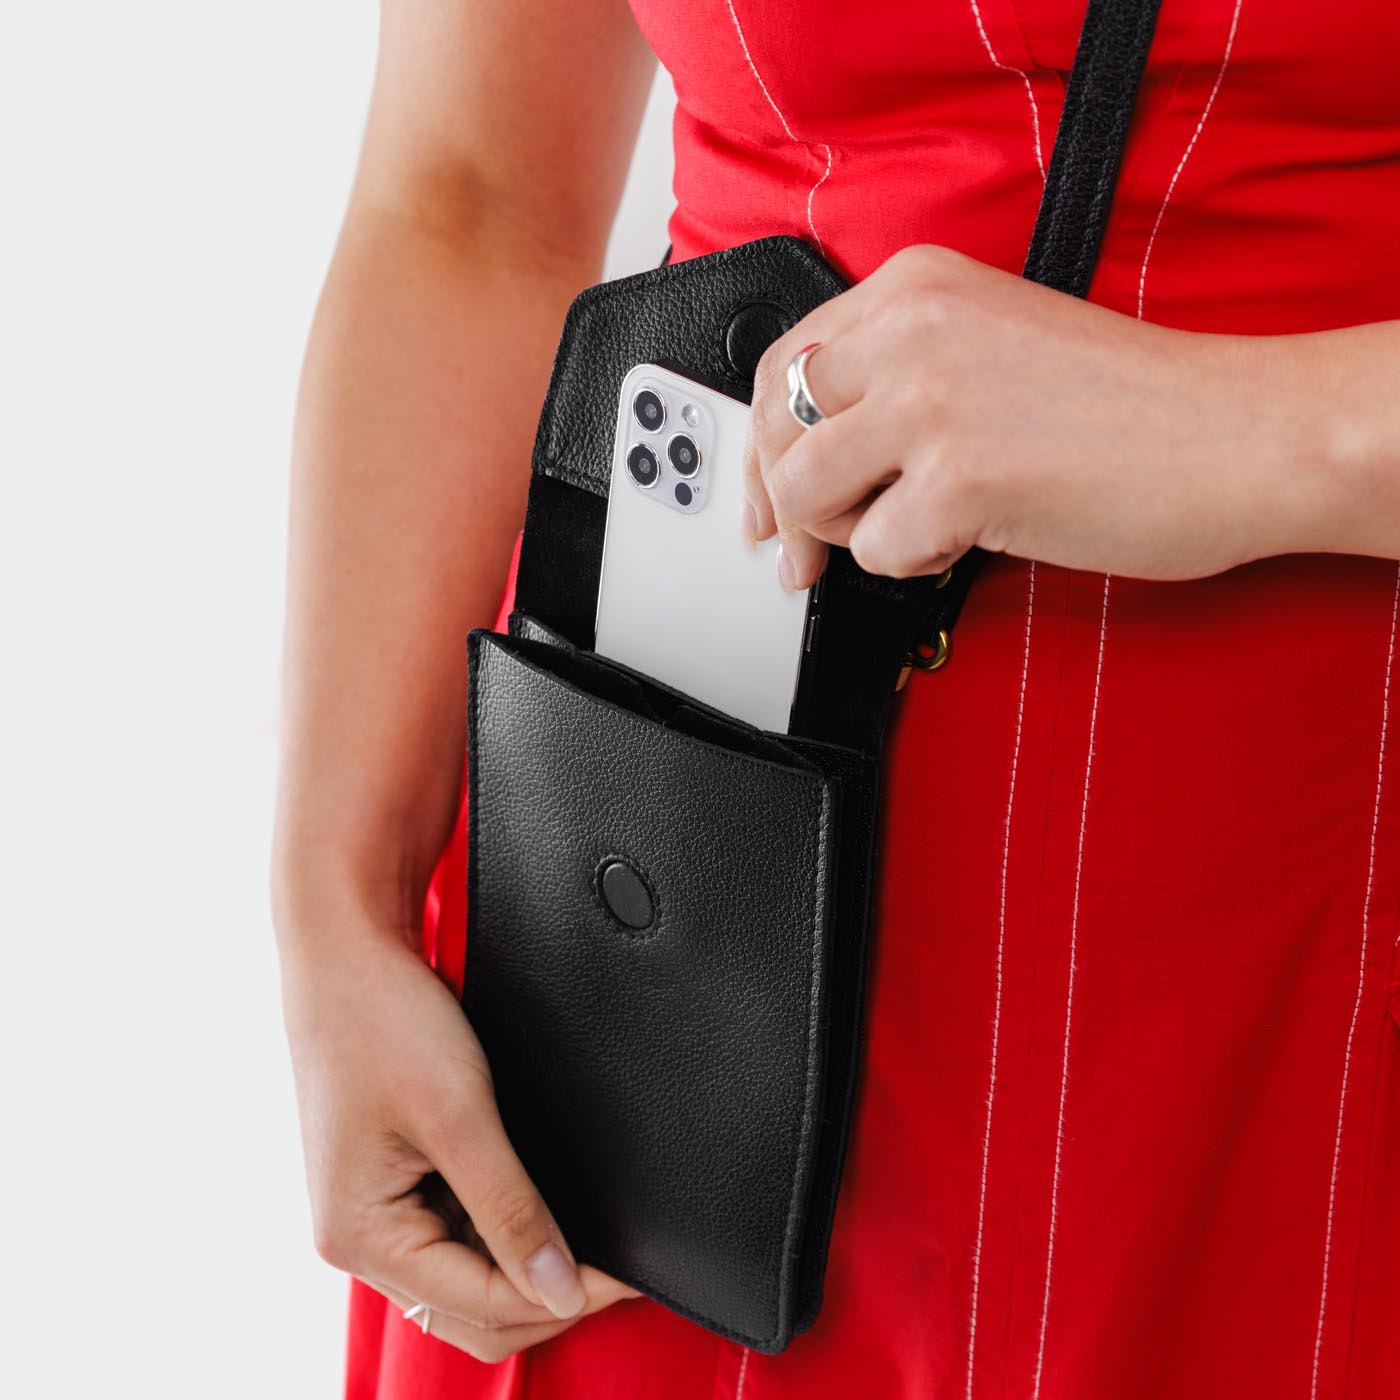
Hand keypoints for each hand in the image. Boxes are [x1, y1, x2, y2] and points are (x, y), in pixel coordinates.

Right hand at [278, 922, 640, 1363]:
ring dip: (529, 1268)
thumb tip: (562, 1291)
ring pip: (468, 1280)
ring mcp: (376, 1212)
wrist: (347, 949)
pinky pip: (459, 1234)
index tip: (627, 1274)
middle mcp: (360, 1239)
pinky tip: (551, 1209)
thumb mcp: (459, 1115)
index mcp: (360, 1237)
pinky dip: (506, 1232)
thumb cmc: (385, 1019)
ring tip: (597, 1242)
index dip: (561, 1295)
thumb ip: (510, 1208)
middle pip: (472, 1312)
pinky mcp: (396, 1181)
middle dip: (548, 1297)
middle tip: (622, 1267)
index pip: (480, 1306)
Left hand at [740, 243, 1313, 586]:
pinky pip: (873, 551)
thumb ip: (896, 374)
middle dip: (790, 505)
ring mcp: (930, 402)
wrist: (1238, 432)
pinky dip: (911, 564)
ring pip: (807, 492)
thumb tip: (809, 453)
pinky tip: (964, 540)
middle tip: (812, 552)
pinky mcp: (959, 479)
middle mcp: (911, 331)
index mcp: (916, 285)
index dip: (760, 446)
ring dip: (847, 533)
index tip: (762, 499)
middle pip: (777, 434)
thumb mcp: (991, 342)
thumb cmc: (1131, 402)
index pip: (780, 365)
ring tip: (916, 527)